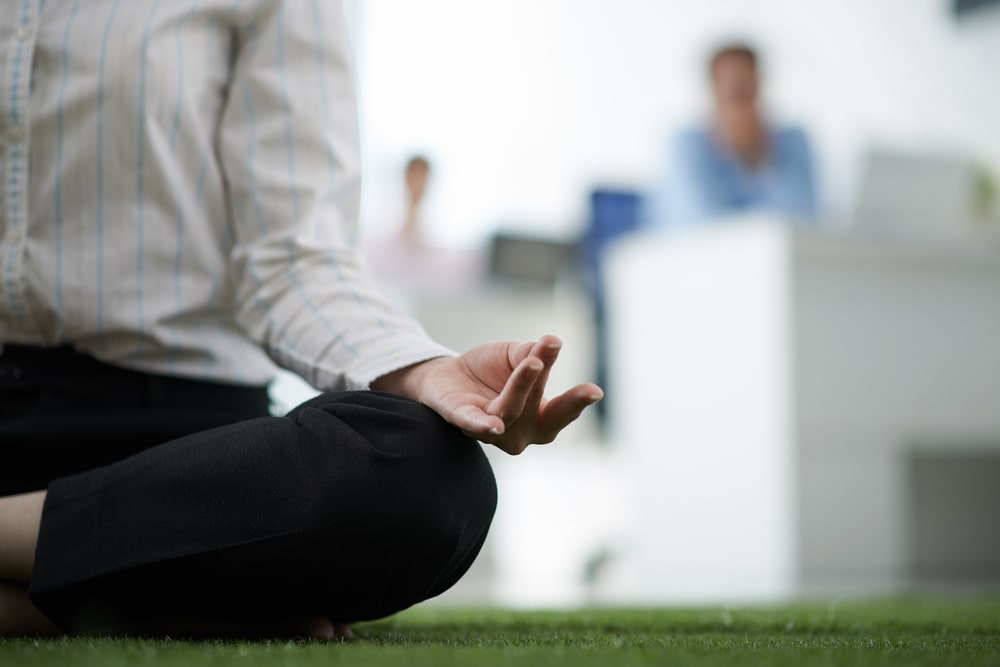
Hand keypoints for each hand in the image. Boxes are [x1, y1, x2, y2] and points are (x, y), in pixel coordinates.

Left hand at [372, 335, 602, 454]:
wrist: (445, 373)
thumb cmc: (490, 370)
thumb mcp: (516, 356)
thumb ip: (533, 353)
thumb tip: (551, 342)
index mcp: (538, 419)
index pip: (560, 413)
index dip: (577, 403)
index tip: (596, 391)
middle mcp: (518, 432)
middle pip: (542, 415)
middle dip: (565, 403)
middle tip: (588, 390)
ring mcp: (491, 430)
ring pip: (510, 410)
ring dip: (522, 386)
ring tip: (532, 362)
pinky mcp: (461, 419)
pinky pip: (473, 423)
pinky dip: (483, 425)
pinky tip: (494, 425)